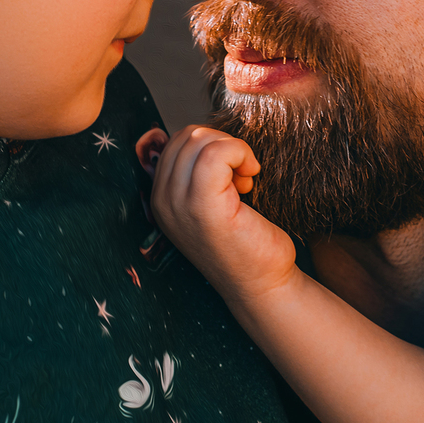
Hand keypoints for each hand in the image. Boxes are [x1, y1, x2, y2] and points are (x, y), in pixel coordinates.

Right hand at [150, 124, 296, 298]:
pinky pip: (216, 153)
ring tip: (244, 182)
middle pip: (187, 136)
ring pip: (199, 140)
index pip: (177, 142)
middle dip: (222, 144)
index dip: (211, 146)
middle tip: (242, 176)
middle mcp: (162, 201)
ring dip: (233, 151)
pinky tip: (251, 178)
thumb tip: (209, 138)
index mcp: (162, 198)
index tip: (233, 174)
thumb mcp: (213, 205)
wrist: (262, 286)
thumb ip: (201, 175)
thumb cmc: (247, 245)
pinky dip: (240, 153)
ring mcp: (179, 205)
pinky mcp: (203, 208)